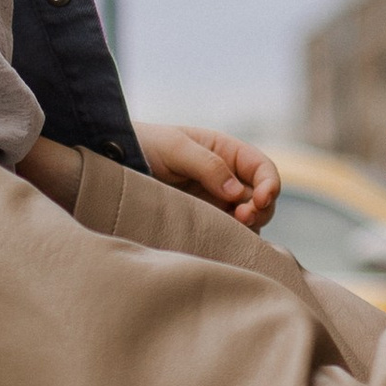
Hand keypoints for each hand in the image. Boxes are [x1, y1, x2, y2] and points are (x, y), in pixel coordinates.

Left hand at [138, 124, 279, 229]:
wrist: (115, 162)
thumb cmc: (145, 145)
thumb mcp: (176, 147)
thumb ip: (208, 165)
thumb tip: (236, 192)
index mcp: (226, 152)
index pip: (262, 169)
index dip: (270, 184)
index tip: (261, 199)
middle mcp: (227, 178)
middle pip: (261, 197)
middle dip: (260, 208)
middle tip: (242, 217)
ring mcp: (216, 201)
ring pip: (248, 218)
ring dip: (248, 224)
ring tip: (232, 227)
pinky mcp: (203, 221)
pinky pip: (227, 233)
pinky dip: (232, 238)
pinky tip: (224, 240)